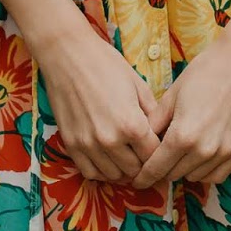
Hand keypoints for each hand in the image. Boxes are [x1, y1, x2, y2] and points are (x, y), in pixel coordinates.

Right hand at [35, 21, 165, 182]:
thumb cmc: (106, 64)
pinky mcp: (71, 145)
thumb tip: (163, 132)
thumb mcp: (138, 84)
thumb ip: (152, 112)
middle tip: (144, 153)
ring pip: (114, 175)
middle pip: (135, 170)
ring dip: (124, 169)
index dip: (160, 153)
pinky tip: (107, 158)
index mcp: (132, 124)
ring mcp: (89, 145)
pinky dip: (102, 171)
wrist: (68, 55)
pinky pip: (90, 172)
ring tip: (127, 156)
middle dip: (143, 163)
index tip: (160, 149)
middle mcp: (111, 140)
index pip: (154, 156)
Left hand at [129, 34, 230, 188]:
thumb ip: (156, 122)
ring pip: (194, 177)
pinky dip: (205, 171)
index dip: (144, 176)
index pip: (157, 168)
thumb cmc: (204, 72)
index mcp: (183, 135)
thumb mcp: (173, 94)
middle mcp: (204, 149)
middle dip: (162, 169)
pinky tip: (199, 157)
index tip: (137, 180)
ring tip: (180, 152)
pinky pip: (216, 176)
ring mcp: (224, 152)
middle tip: (158, 159)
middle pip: (173, 174)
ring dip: (183, 169)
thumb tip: (142, 141)